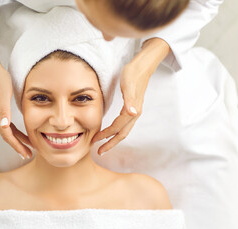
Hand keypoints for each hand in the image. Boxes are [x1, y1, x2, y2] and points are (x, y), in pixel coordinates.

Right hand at [0, 66, 32, 158]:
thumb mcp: (4, 93)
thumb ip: (4, 110)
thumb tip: (4, 125)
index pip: (7, 135)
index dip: (17, 145)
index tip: (26, 153)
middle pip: (7, 136)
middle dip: (18, 146)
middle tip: (28, 155)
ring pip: (7, 132)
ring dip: (17, 140)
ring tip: (29, 147)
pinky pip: (7, 126)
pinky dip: (15, 132)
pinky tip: (22, 135)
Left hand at [92, 38, 169, 154]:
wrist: (142, 66)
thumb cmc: (133, 74)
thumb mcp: (129, 85)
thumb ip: (130, 100)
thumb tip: (132, 113)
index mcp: (132, 110)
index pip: (117, 128)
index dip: (106, 136)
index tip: (95, 141)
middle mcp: (135, 113)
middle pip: (122, 134)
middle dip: (110, 144)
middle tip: (99, 152)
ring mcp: (134, 111)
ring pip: (124, 130)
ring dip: (113, 139)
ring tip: (103, 144)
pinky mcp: (133, 108)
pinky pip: (124, 124)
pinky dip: (116, 130)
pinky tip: (110, 130)